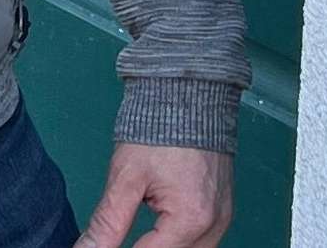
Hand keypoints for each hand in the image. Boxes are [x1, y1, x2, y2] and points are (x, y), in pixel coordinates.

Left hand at [74, 142, 231, 247]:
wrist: (191, 93)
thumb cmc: (161, 128)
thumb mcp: (126, 177)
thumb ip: (107, 223)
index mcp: (191, 219)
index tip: (102, 245)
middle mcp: (213, 225)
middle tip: (116, 237)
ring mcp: (222, 219)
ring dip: (162, 247)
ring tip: (139, 234)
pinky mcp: (223, 212)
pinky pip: (200, 243)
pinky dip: (177, 242)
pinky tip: (158, 233)